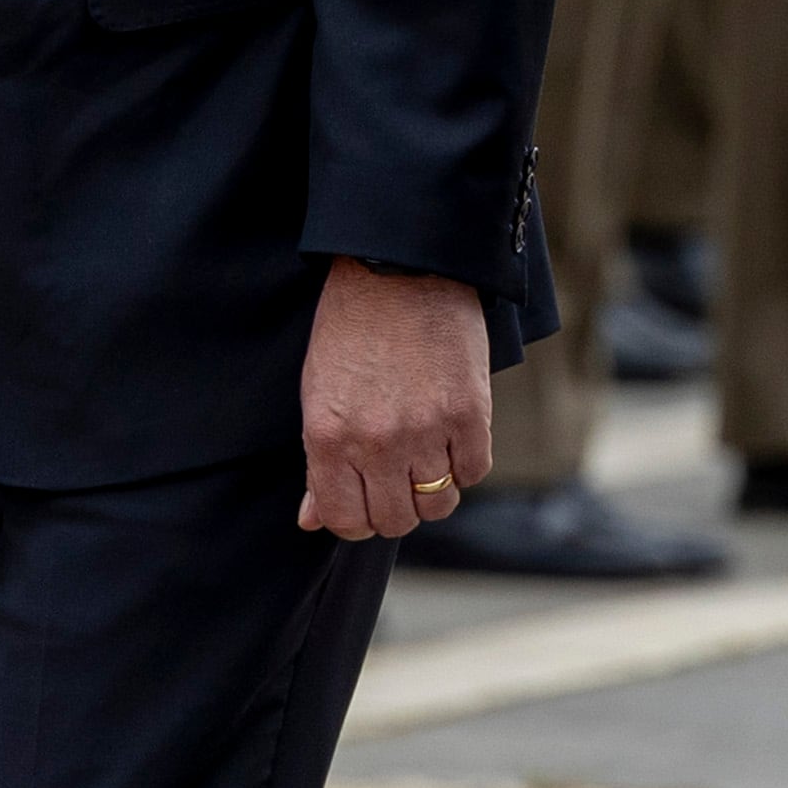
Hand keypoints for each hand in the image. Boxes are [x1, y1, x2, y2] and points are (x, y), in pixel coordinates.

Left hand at [299, 258, 492, 540]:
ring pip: (438, 503)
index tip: (367, 502)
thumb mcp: (319, 392)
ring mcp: (425, 430)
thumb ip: (318, 462)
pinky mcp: (469, 412)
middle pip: (395, 520)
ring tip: (430, 458)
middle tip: (400, 478)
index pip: (345, 520)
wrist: (401, 266)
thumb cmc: (352, 326)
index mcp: (329, 439)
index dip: (357, 520)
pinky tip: (455, 437)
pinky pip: (475, 471)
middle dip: (397, 507)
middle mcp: (375, 443)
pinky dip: (467, 462)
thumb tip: (312, 519)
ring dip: (435, 489)